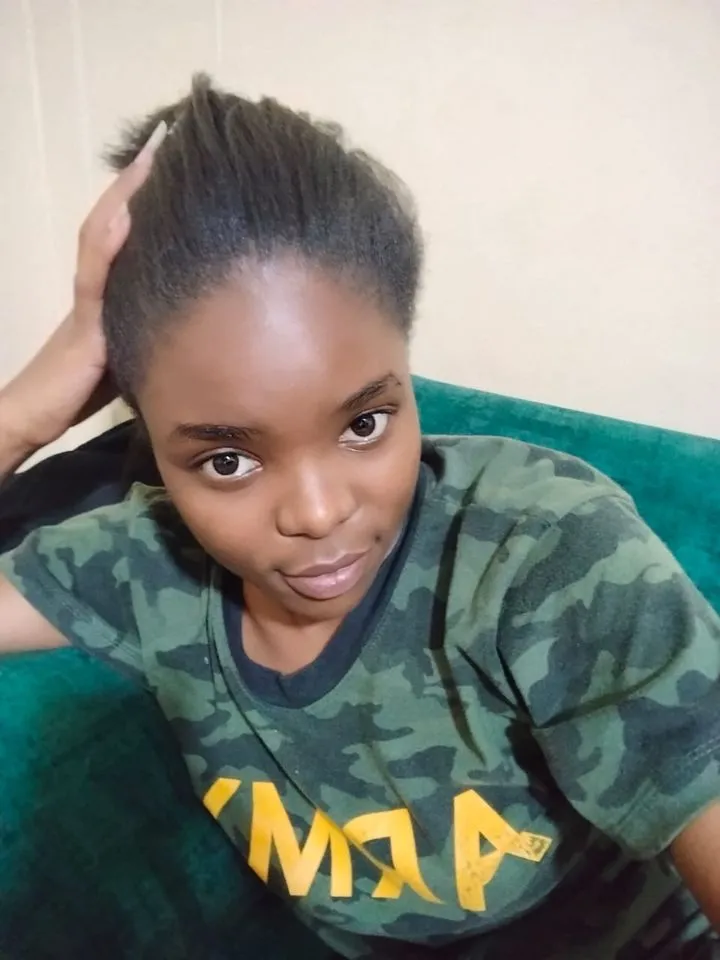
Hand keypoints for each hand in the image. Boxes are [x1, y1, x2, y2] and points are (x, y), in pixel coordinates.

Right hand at [0, 122, 166, 465]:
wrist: (31, 414)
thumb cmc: (77, 389)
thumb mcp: (129, 353)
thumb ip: (152, 331)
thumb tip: (199, 323)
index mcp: (110, 291)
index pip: (130, 233)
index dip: (150, 196)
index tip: (178, 158)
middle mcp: (96, 285)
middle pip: (116, 221)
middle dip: (142, 180)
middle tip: (170, 136)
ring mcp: (87, 300)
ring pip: (104, 235)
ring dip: (127, 195)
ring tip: (152, 155)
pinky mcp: (84, 324)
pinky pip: (96, 276)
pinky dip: (110, 241)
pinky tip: (128, 213)